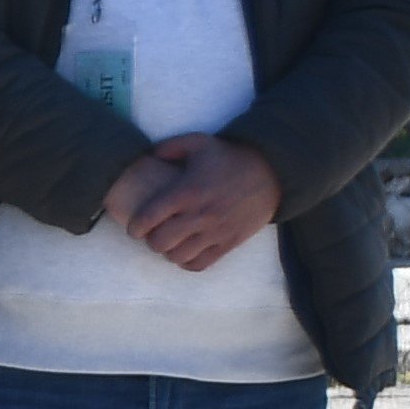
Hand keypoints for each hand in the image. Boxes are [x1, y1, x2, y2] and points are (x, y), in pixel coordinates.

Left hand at [119, 132, 279, 270]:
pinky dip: (187, 261)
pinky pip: (198, 265)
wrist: (274, 170)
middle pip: (159, 243)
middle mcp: (201, 214)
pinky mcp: (229, 242)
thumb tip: (146, 157)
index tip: (137, 227)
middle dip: (152, 240)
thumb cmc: (231, 158)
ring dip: (169, 251)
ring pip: (176, 257)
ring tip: (173, 241)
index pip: (147, 219)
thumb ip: (170, 147)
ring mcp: (216, 231)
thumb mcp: (201, 143)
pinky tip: (188, 250)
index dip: (135, 227)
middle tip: (156, 233)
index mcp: (189, 190)